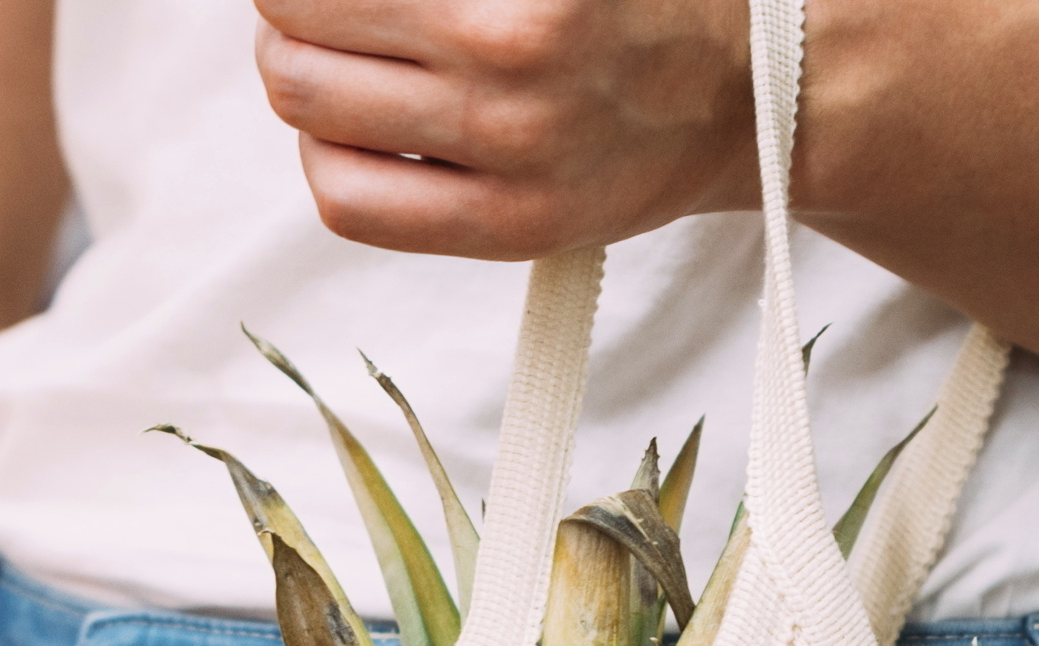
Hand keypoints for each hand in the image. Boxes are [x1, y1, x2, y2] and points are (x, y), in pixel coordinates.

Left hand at [251, 0, 756, 260]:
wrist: (749, 96)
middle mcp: (511, 58)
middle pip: (299, 17)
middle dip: (289, 2)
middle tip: (313, 3)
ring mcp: (507, 155)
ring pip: (307, 104)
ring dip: (294, 68)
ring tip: (327, 54)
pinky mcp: (504, 229)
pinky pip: (348, 201)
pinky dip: (323, 156)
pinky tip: (352, 129)